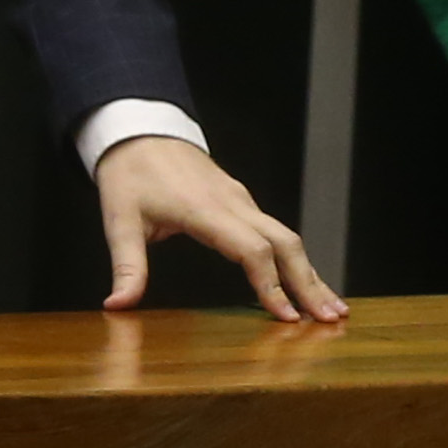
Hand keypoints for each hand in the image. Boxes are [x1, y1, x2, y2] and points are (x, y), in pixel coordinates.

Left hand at [93, 134, 343, 321]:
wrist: (139, 128)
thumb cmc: (129, 172)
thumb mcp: (119, 220)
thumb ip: (126, 266)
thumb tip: (116, 305)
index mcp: (205, 210)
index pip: (251, 250)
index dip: (271, 285)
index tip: (286, 317)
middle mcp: (233, 203)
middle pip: (285, 244)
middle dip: (309, 283)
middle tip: (330, 319)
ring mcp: (241, 200)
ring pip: (287, 237)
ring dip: (310, 272)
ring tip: (331, 307)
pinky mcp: (241, 201)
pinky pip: (277, 231)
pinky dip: (296, 258)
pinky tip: (305, 280)